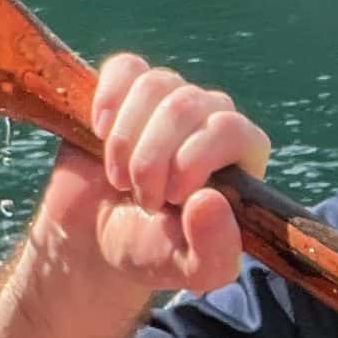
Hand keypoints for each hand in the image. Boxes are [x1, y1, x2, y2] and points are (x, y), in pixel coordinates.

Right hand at [36, 55, 271, 298]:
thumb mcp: (187, 270)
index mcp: (242, 156)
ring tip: (121, 179)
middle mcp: (213, 119)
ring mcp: (171, 100)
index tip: (170, 198)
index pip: (231, 129)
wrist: (94, 238)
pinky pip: (126, 68)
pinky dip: (108, 100)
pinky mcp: (129, 89)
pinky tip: (99, 133)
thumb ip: (214, 252)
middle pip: (187, 105)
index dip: (194, 159)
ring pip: (155, 85)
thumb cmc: (149, 251)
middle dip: (152, 157)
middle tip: (143, 199)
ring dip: (125, 140)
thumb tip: (209, 201)